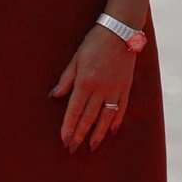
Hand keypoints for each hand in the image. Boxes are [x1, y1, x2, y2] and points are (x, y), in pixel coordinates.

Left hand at [49, 26, 134, 152]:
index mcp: (85, 83)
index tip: (64, 140)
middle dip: (80, 135)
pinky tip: (112, 131)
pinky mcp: (126, 87)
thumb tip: (55, 96)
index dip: (69, 128)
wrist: (121, 32)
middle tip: (73, 149)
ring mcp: (115, 90)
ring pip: (106, 117)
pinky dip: (117, 121)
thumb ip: (66, 79)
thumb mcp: (76, 59)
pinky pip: (122, 108)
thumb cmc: (94, 43)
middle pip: (89, 118)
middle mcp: (101, 90)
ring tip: (92, 146)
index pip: (74, 111)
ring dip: (98, 134)